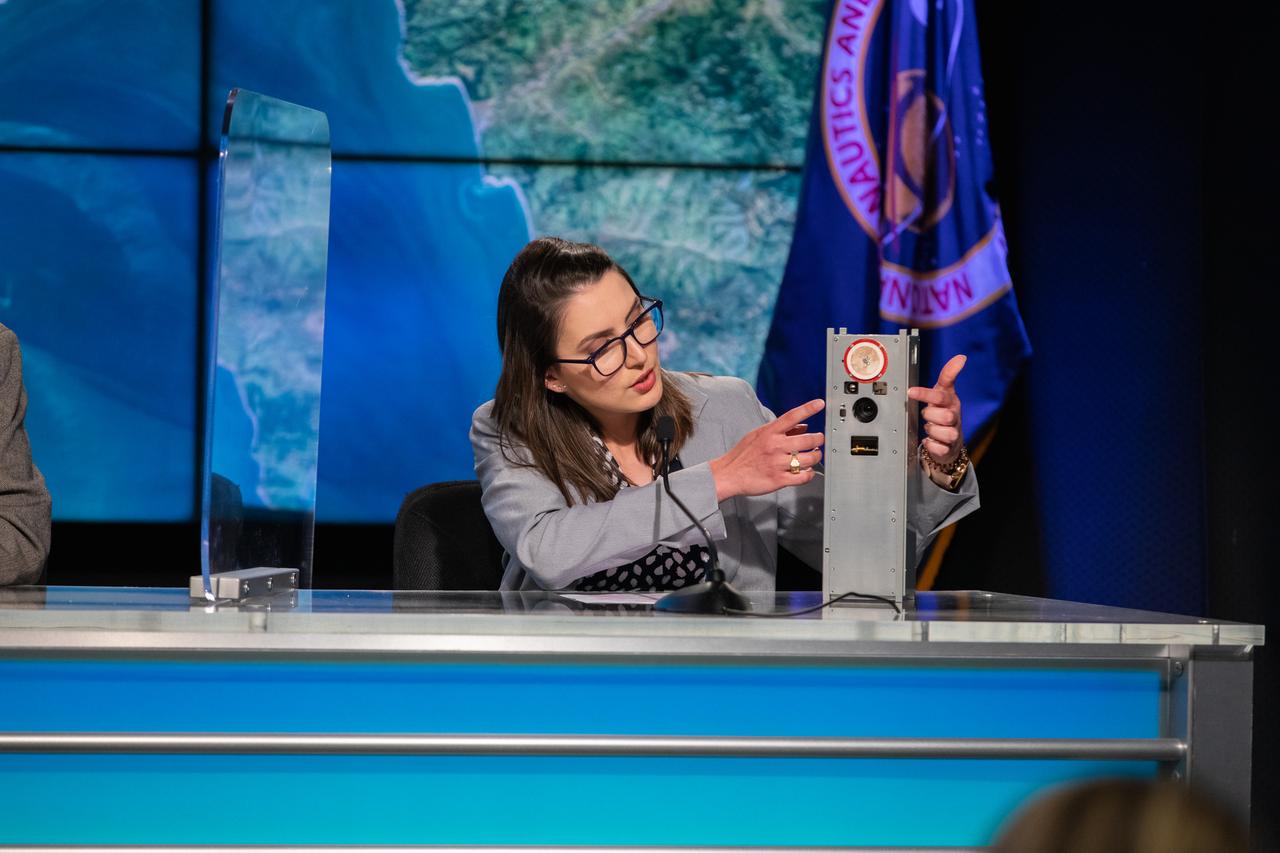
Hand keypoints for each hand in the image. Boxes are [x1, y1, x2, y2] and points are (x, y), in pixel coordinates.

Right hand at [710, 399, 824, 500]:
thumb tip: (802, 427)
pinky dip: (809, 474)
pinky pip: (803, 477)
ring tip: (814, 455)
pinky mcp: (779, 479)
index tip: (819, 403)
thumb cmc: (742, 455)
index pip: (792, 416)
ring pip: (809, 458)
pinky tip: (807, 471)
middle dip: (818, 439)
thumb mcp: (758, 436)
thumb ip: (780, 431)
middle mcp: (775, 446)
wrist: (728, 474)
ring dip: (816, 456)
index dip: (808, 408)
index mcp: (769, 433)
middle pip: (808, 439)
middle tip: (819, 440)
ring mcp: (777, 463)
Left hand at [907, 354, 965, 466]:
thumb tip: (961, 357)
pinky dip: (932, 445)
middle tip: (927, 416)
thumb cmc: (944, 412)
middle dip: (931, 415)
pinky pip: (939, 448)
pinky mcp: (949, 448)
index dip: (926, 393)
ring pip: (944, 432)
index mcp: (951, 401)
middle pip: (944, 415)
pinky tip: (931, 441)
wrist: (950, 440)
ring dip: (932, 431)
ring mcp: (954, 433)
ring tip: (931, 428)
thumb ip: (948, 375)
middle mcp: (954, 417)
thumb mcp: (944, 392)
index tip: (911, 391)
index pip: (941, 395)